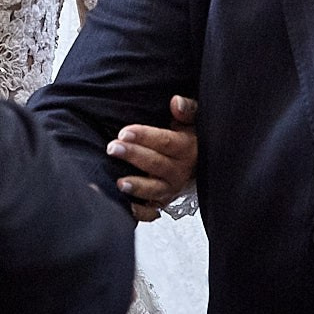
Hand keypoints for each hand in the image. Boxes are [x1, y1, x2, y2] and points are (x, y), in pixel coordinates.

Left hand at [106, 95, 198, 221]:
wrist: (201, 163)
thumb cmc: (190, 135)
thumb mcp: (193, 120)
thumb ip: (187, 109)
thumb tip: (175, 102)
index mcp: (187, 148)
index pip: (166, 142)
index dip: (145, 137)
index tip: (124, 132)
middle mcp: (180, 170)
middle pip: (156, 164)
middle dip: (133, 156)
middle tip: (112, 148)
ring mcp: (172, 188)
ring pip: (155, 189)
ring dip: (137, 186)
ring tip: (119, 182)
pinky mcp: (164, 201)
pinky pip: (152, 210)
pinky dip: (140, 211)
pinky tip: (127, 207)